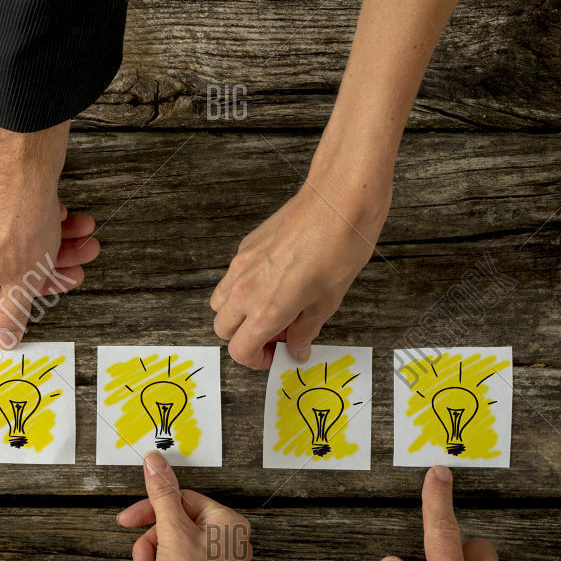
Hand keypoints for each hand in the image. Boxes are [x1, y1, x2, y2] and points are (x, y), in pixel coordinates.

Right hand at [0, 123, 98, 349]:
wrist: (22, 162)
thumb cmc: (16, 221)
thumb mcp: (22, 279)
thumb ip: (12, 312)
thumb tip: (2, 340)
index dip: (35, 287)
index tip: (58, 280)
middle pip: (10, 262)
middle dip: (52, 260)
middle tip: (80, 255)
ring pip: (15, 236)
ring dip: (54, 237)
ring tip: (84, 233)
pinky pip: (10, 212)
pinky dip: (39, 216)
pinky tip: (64, 214)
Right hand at [117, 451, 251, 560]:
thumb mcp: (171, 534)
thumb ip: (162, 494)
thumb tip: (155, 459)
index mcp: (229, 524)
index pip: (183, 499)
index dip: (152, 510)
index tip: (125, 521)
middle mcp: (227, 542)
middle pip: (173, 525)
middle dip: (150, 546)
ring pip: (167, 547)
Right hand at [210, 162, 388, 369]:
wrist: (339, 201)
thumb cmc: (341, 248)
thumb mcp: (329, 300)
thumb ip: (306, 329)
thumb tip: (298, 348)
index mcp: (266, 309)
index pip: (240, 349)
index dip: (256, 360)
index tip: (273, 355)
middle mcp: (245, 290)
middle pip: (223, 329)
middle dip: (243, 338)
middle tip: (273, 335)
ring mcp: (241, 266)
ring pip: (220, 303)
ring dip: (237, 314)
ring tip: (269, 309)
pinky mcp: (245, 247)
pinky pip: (232, 278)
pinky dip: (243, 289)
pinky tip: (274, 281)